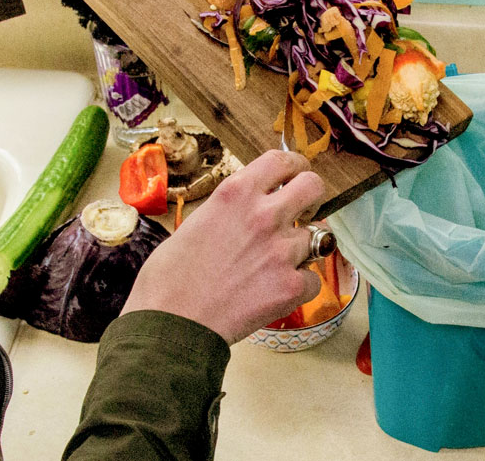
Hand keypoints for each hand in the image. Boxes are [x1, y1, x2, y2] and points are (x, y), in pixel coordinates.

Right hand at [121, 150, 324, 344]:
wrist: (170, 325)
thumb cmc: (168, 279)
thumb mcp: (196, 222)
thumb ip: (230, 210)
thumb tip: (248, 210)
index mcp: (236, 193)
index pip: (281, 160)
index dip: (294, 165)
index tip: (296, 174)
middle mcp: (264, 214)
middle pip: (314, 185)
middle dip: (312, 197)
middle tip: (303, 210)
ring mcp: (281, 250)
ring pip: (316, 236)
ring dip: (301, 248)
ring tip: (276, 264)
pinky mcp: (290, 285)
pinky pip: (313, 278)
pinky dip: (300, 285)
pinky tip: (276, 291)